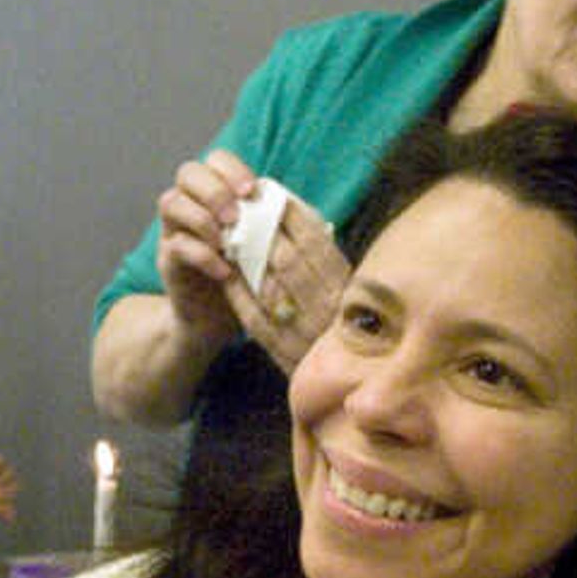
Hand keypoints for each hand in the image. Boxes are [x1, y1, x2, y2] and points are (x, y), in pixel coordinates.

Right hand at [147, 152, 261, 339]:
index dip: (232, 169)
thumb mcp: (265, 244)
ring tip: (227, 241)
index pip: (215, 160)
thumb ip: (272, 220)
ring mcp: (173, 231)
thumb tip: (291, 204)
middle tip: (235, 216)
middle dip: (214, 190)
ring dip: (202, 217)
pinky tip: (225, 271)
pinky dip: (202, 255)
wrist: (219, 319)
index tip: (252, 192)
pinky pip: (176, 246)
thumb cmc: (247, 274)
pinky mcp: (167, 261)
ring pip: (171, 202)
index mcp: (215, 193)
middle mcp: (189, 205)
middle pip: (188, 173)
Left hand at [224, 187, 349, 376]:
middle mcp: (332, 309)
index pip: (316, 241)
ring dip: (244, 260)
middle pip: (287, 259)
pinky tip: (226, 276)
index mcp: (350, 286)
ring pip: (269, 286)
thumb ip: (325, 254)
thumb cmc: (344, 322)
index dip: (289, 214)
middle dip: (260, 233)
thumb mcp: (348, 287)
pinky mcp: (285, 355)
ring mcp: (308, 333)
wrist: (349, 382)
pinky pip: (255, 319)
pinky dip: (239, 295)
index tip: (268, 195)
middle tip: (238, 212)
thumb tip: (295, 209)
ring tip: (227, 238)